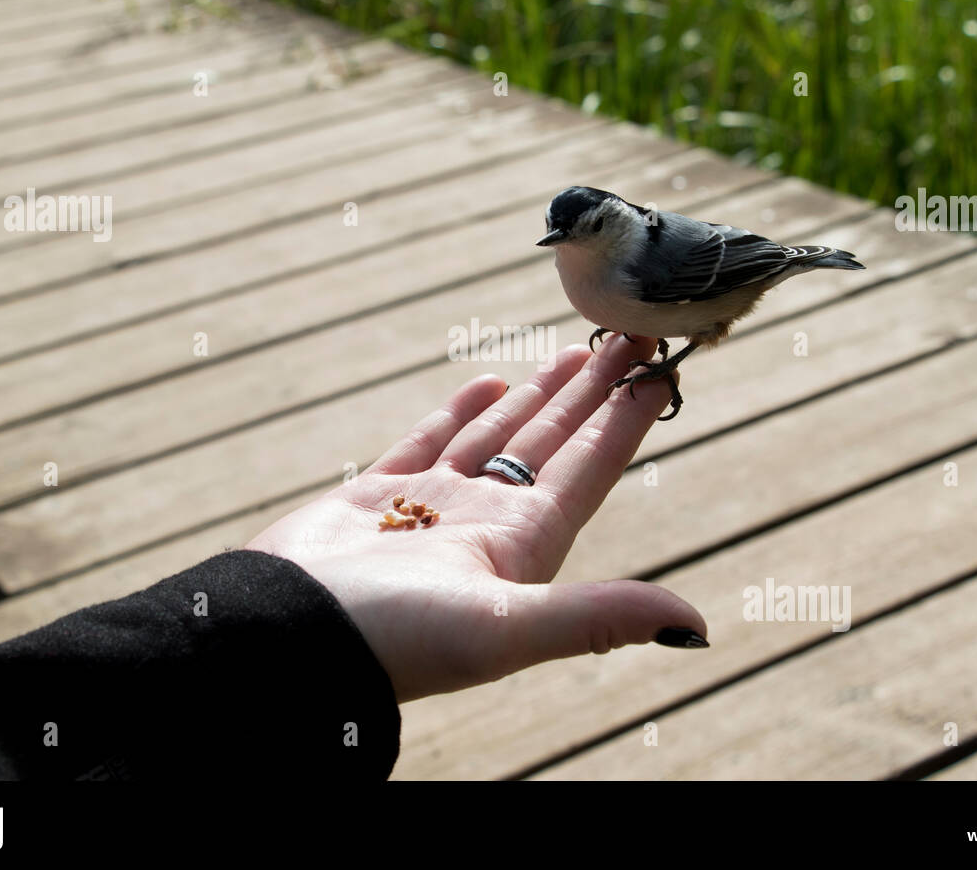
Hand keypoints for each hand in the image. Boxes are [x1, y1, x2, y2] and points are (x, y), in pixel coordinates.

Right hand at [247, 335, 707, 701]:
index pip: (590, 465)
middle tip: (628, 336)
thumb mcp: (506, 628)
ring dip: (538, 396)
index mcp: (522, 544)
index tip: (660, 371)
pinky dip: (460, 413)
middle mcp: (484, 523)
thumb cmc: (393, 639)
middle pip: (553, 440)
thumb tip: (695, 624)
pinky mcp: (375, 498)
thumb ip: (596, 617)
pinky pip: (429, 441)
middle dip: (593, 391)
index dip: (627, 419)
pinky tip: (490, 385)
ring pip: (497, 436)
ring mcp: (430, 509)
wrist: (281, 640)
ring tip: (575, 354)